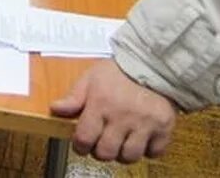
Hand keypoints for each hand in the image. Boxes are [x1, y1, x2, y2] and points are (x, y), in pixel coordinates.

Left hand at [51, 60, 176, 163]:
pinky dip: (148, 149)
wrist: (153, 63)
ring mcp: (144, 123)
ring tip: (123, 140)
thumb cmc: (119, 71)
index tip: (83, 142)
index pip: (84, 139)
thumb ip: (73, 96)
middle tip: (104, 140)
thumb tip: (56, 109)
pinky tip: (142, 137)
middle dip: (101, 150)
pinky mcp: (164, 127)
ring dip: (124, 152)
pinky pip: (154, 152)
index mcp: (101, 103)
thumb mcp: (91, 78)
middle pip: (106, 153)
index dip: (80, 146)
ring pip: (129, 156)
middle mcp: (122, 115)